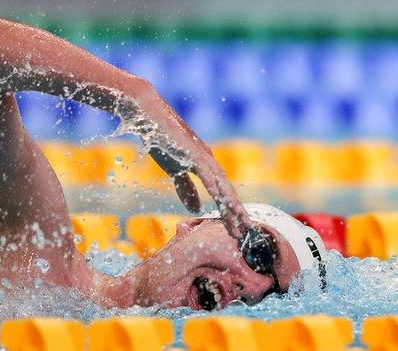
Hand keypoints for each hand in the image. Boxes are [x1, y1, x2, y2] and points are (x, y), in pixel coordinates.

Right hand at [145, 111, 252, 239]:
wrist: (149, 114)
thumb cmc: (160, 140)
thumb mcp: (174, 170)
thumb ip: (186, 189)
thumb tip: (197, 209)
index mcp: (205, 165)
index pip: (222, 193)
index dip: (231, 211)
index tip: (237, 229)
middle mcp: (209, 161)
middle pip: (228, 192)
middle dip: (238, 213)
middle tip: (248, 233)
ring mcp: (203, 157)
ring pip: (222, 187)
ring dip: (233, 207)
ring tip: (242, 224)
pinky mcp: (193, 155)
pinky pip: (208, 177)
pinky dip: (217, 191)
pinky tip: (224, 204)